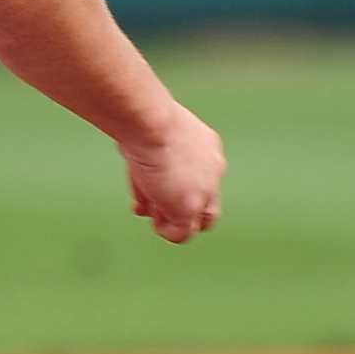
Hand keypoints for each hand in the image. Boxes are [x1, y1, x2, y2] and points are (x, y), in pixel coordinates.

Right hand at [118, 105, 224, 243]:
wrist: (151, 122)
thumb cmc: (144, 120)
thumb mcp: (151, 139)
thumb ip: (153, 161)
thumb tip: (141, 185)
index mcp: (206, 146)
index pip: (199, 176)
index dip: (176, 187)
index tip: (155, 188)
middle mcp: (214, 168)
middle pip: (206, 202)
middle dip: (179, 207)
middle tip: (154, 207)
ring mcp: (205, 190)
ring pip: (197, 220)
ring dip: (171, 219)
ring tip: (150, 211)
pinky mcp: (190, 207)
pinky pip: (181, 233)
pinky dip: (166, 231)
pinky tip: (151, 217)